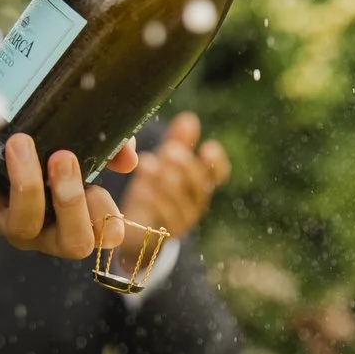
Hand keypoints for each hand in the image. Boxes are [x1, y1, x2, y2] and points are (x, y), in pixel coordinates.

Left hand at [0, 93, 135, 260]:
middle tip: (65, 158)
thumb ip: (100, 141)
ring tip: (21, 140)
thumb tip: (128, 155)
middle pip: (71, 244)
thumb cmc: (16, 127)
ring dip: (25, 182)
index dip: (108, 226)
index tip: (105, 193)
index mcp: (65, 211)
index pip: (96, 235)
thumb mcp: (61, 129)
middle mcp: (37, 222)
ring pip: (22, 223)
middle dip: (73, 204)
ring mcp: (0, 214)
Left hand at [118, 111, 229, 255]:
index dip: (216, 161)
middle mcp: (195, 201)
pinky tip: (142, 188)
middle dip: (186, 167)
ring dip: (165, 182)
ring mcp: (181, 220)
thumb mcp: (165, 162)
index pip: (218, 172)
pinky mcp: (164, 235)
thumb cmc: (155, 187)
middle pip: (199, 185)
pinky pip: (163, 220)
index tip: (207, 147)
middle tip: (169, 151)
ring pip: (181, 202)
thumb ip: (178, 141)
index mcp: (199, 181)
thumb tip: (190, 118)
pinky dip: (154, 202)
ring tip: (148, 164)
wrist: (135, 228)